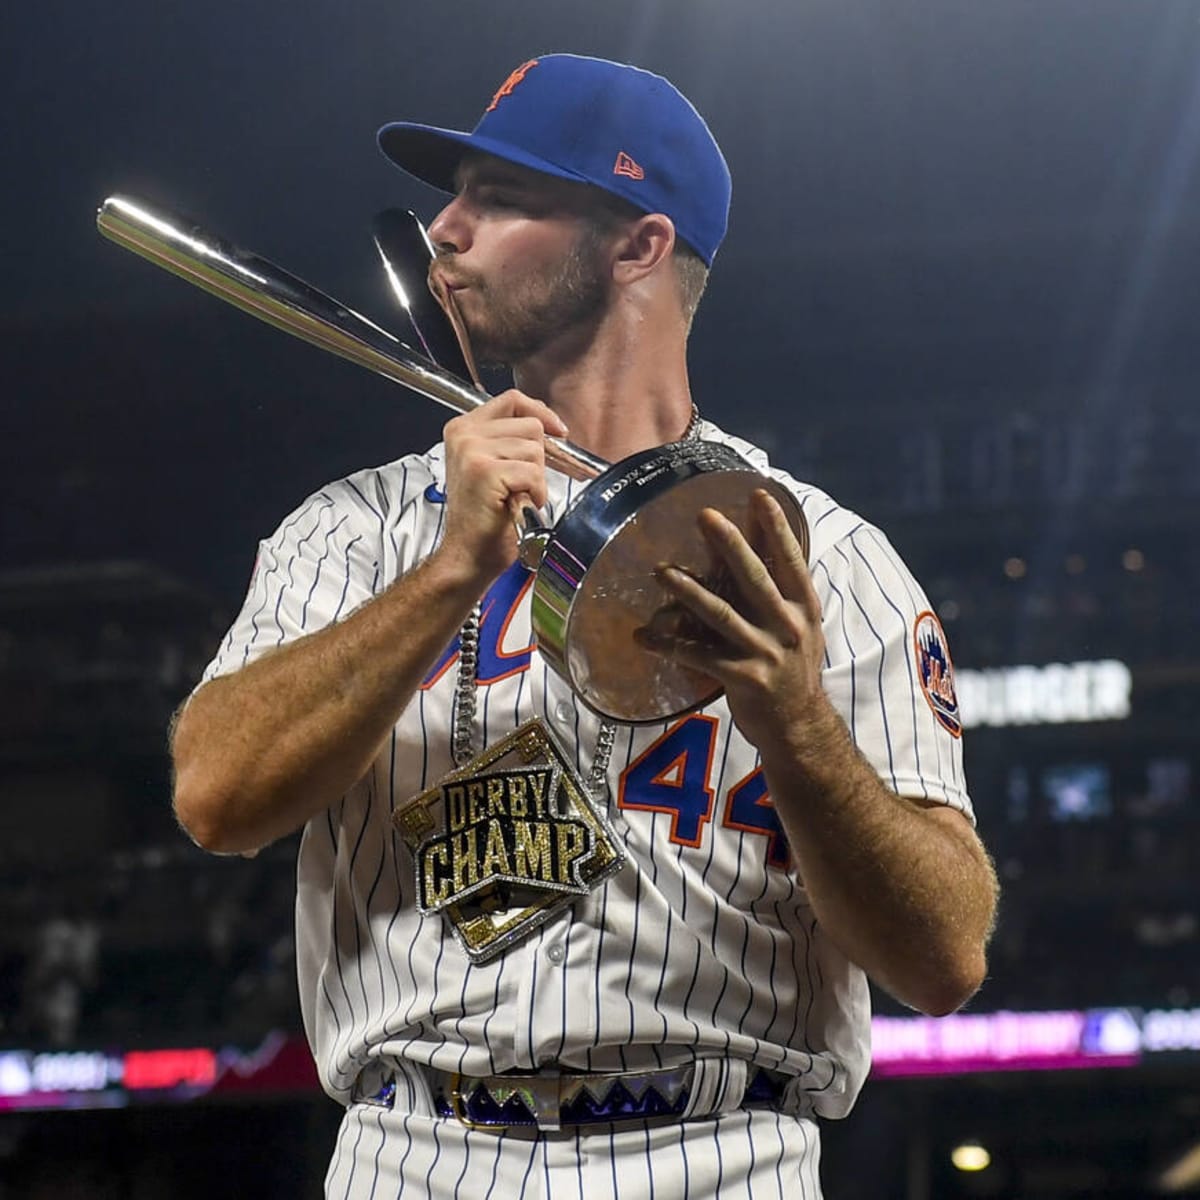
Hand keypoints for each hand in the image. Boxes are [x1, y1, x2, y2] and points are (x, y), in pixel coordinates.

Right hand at [439, 390, 567, 583]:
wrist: (467, 554)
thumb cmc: (484, 518)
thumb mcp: (491, 466)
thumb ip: (508, 439)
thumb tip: (547, 424)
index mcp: (463, 428)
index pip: (512, 400)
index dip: (541, 412)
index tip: (558, 430)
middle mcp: (463, 434)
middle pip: (530, 425)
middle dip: (536, 458)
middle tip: (520, 484)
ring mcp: (472, 450)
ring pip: (534, 449)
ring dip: (535, 478)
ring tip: (516, 497)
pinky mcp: (485, 471)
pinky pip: (533, 472)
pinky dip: (536, 492)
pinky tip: (520, 505)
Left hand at [634, 489, 826, 745]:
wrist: (801, 728)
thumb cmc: (795, 672)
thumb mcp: (802, 628)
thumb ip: (782, 594)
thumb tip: (762, 548)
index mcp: (805, 609)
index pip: (791, 561)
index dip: (777, 528)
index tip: (759, 495)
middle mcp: (789, 626)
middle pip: (755, 579)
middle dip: (730, 545)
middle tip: (705, 516)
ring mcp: (766, 653)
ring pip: (722, 615)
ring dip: (688, 591)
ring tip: (661, 571)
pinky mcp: (743, 678)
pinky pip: (698, 655)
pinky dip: (669, 644)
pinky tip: (643, 635)